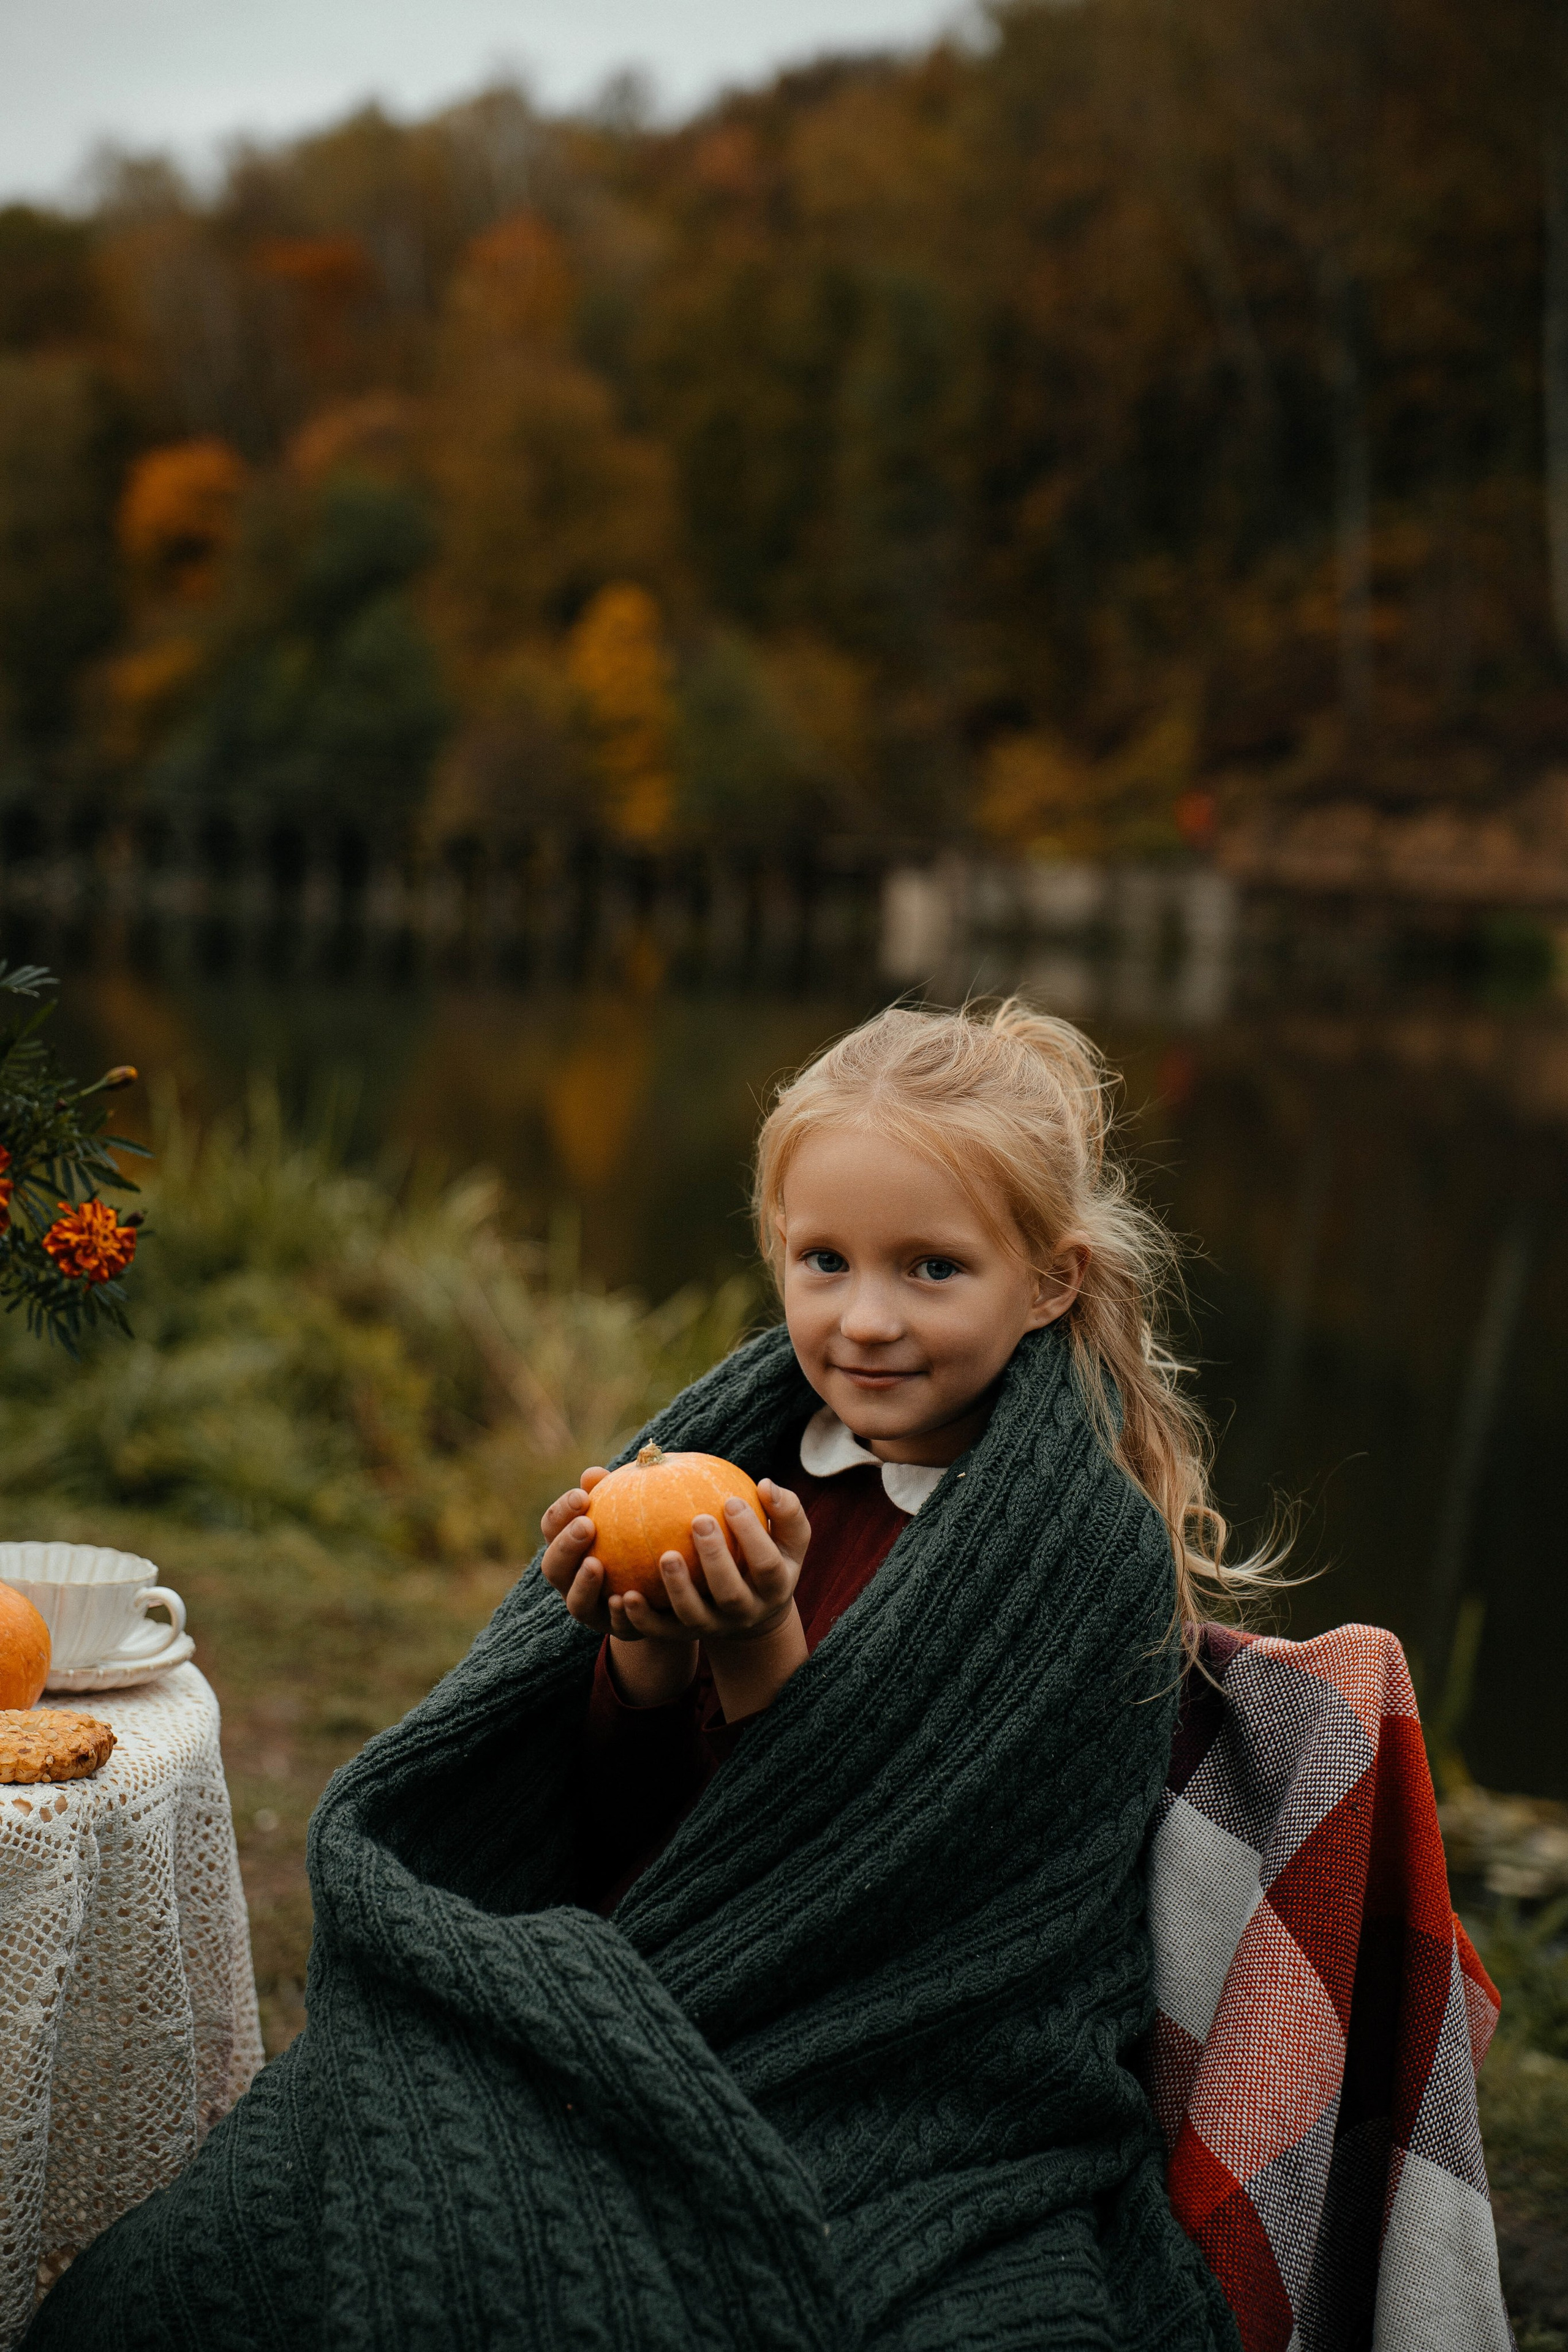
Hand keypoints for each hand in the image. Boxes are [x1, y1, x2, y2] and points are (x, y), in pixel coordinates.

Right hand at [539, 1467, 698, 1710]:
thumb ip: (622, 1494)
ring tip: (596, 1564)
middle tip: (587, 1525)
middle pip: (553, 1567)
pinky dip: (617, 1613)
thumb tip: (599, 1470)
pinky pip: (612, 1626)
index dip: (560, 1512)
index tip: (582, 1495)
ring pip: (576, 1602)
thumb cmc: (646, 1540)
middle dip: (565, 1545)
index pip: (552, 1527)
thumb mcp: (637, 1515)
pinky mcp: (616, 1631)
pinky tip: (629, 1597)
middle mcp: (572, 1581)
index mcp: (570, 1547)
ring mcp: (591, 1610)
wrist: (664, 1595)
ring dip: (582, 1584)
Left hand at [617, 1479, 809, 1645]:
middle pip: (731, 1593)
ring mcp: (714, 1626)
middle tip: (699, 1521)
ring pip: (694, 1615)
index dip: (752, 1534)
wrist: (752, 1613)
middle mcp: (745, 1612)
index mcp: (774, 1587)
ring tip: (665, 1555)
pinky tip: (624, 1595)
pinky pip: (661, 1630)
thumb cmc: (768, 1557)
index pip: (766, 1565)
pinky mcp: (684, 1635)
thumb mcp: (788, 1539)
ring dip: (678, 1588)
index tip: (731, 1500)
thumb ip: (785, 1512)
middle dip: (715, 1559)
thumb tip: (767, 1485)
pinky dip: (642, 1618)